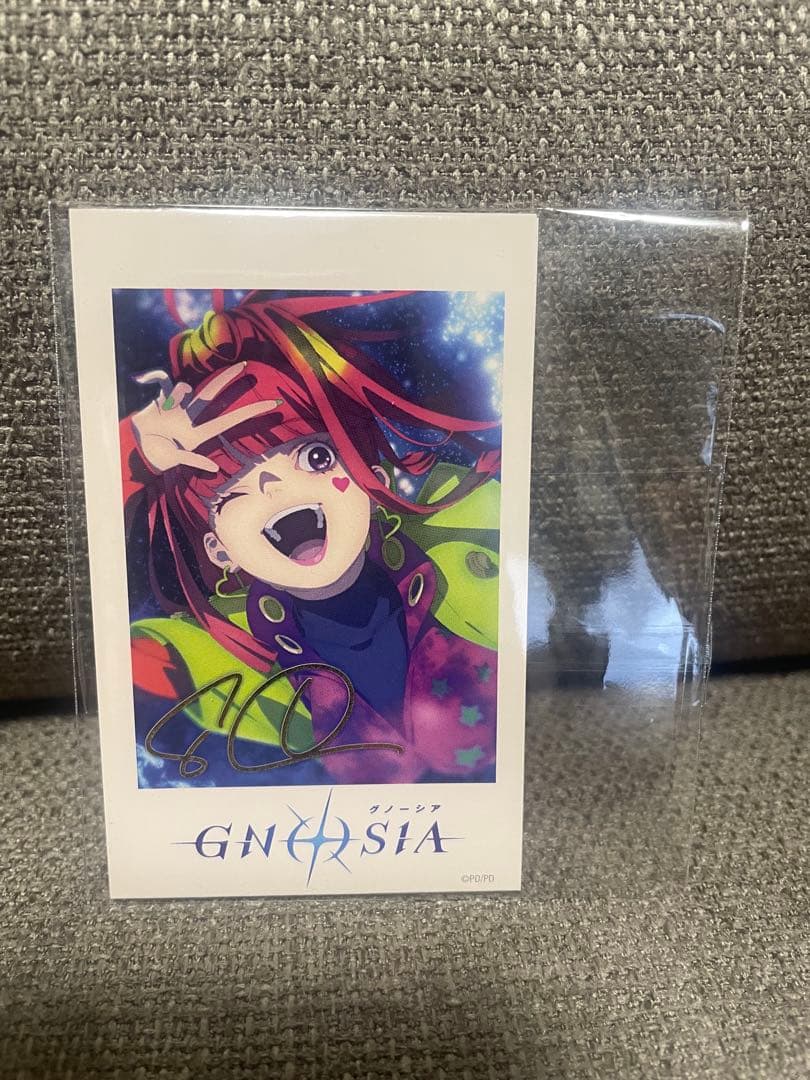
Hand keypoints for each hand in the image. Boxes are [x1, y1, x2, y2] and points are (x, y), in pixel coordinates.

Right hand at [130, 361, 280, 474]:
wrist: (132, 447)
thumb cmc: (155, 456)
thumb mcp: (174, 460)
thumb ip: (193, 460)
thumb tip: (214, 468)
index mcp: (199, 434)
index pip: (230, 420)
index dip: (251, 412)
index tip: (272, 405)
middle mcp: (192, 418)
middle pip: (214, 393)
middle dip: (229, 378)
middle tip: (247, 365)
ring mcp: (179, 408)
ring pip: (185, 388)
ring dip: (176, 395)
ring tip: (164, 412)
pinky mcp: (163, 400)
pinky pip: (165, 386)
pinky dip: (158, 387)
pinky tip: (149, 393)